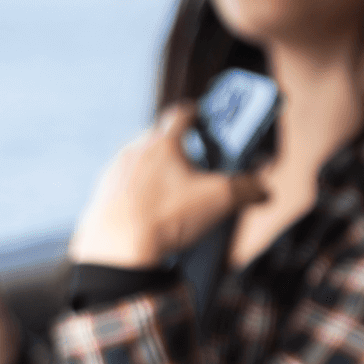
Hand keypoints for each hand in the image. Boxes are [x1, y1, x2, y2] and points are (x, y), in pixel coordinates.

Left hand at [69, 104, 267, 267]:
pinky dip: (140, 197)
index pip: (181, 114)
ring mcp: (115, 174)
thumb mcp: (220, 200)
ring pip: (141, 165)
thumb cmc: (166, 218)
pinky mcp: (102, 197)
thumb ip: (248, 189)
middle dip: (178, 150)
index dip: (196, 113)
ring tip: (176, 199)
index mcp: (162, 143)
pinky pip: (125, 189)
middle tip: (197, 167)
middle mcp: (134, 152)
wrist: (118, 251)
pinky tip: (153, 217)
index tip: (202, 117)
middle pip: (160, 140)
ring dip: (158, 175)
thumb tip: (262, 190)